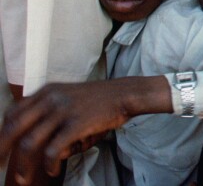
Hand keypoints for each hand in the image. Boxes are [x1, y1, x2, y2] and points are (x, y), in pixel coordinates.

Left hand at [0, 77, 169, 181]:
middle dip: (2, 149)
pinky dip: (48, 164)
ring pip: (29, 143)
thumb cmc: (99, 99)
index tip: (1, 147)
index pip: (13, 112)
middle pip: (14, 127)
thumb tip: (36, 137)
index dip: (2, 132)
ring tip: (23, 179)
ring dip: (23, 165)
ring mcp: (62, 111)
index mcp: (46, 91)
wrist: (125, 94)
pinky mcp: (76, 124)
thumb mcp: (68, 96)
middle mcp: (50, 99)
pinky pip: (53, 150)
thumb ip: (50, 110)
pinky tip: (51, 171)